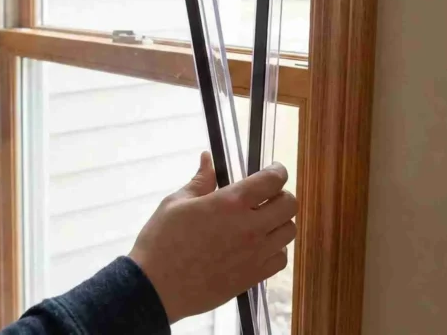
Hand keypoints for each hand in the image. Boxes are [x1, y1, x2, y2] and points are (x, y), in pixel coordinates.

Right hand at [128, 153, 296, 323]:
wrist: (156, 288)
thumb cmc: (161, 241)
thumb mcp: (176, 203)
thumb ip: (200, 181)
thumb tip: (208, 159)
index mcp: (230, 203)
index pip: (272, 180)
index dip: (278, 171)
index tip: (273, 170)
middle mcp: (249, 227)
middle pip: (290, 205)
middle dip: (281, 195)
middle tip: (266, 197)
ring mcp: (254, 254)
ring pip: (289, 231)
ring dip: (280, 222)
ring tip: (262, 222)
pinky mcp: (253, 277)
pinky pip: (281, 258)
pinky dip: (276, 249)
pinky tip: (259, 246)